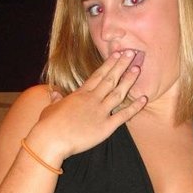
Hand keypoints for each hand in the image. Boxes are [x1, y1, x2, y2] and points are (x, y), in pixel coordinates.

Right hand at [31, 50, 147, 160]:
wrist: (52, 138)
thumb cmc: (49, 125)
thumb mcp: (51, 108)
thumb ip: (56, 100)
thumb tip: (54, 94)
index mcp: (80, 94)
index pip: (98, 75)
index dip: (109, 64)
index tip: (117, 54)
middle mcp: (92, 99)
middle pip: (110, 79)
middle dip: (121, 65)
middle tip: (132, 53)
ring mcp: (100, 112)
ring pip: (118, 93)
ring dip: (129, 80)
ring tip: (138, 69)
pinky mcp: (105, 127)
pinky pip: (123, 115)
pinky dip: (134, 107)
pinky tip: (144, 98)